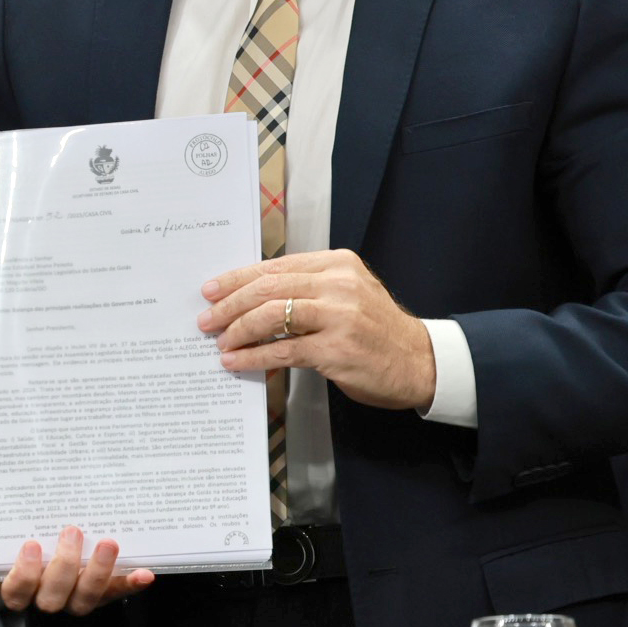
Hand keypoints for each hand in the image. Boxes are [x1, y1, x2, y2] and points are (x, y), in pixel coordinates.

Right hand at [0, 525, 153, 614]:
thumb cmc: (31, 541)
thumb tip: (12, 485)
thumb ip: (10, 522)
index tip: (31, 545)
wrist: (57, 556)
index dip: (23, 574)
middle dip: (64, 565)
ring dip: (97, 572)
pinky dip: (130, 584)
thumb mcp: (19, 537)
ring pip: (84, 600)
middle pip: (52, 597)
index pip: (16, 591)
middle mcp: (48, 597)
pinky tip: (145, 574)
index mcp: (22, 586)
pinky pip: (116, 594)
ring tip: (107, 544)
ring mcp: (76, 599)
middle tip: (72, 531)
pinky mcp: (102, 596)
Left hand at [198, 249, 435, 410]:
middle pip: (268, 287)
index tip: (212, 289)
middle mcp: (338, 284)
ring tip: (221, 341)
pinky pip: (284, 351)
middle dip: (230, 304)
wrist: (420, 362)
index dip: (238, 278)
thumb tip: (254, 297)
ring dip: (238, 330)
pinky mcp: (337, 349)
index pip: (276, 266)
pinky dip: (254, 357)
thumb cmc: (379, 330)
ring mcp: (339, 316)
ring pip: (272, 315)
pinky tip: (237, 362)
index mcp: (338, 264)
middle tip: (207, 318)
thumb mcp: (349, 294)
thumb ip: (310, 289)